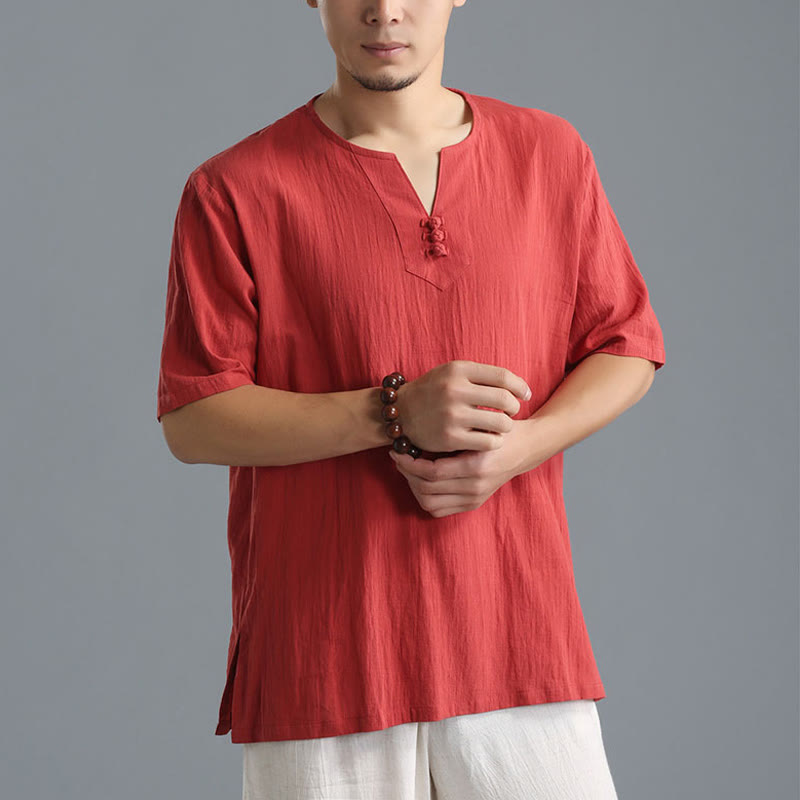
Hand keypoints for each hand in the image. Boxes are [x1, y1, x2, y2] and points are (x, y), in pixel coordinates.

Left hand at [388, 419, 530, 517]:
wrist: (524, 449)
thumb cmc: (499, 430)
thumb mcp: (478, 425)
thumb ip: (453, 431)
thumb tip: (414, 434)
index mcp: (476, 466)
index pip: (431, 472)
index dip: (409, 464)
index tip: (397, 451)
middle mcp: (475, 487)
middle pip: (426, 490)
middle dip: (407, 474)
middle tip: (398, 458)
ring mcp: (475, 498)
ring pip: (430, 504)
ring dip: (413, 488)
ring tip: (408, 470)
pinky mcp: (474, 504)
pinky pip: (439, 510)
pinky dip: (425, 498)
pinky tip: (421, 481)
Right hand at [397, 360, 530, 453]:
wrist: (401, 413)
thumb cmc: (433, 391)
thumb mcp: (451, 372)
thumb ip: (480, 375)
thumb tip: (517, 387)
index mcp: (458, 370)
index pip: (502, 376)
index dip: (520, 386)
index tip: (526, 394)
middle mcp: (455, 390)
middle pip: (505, 400)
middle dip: (515, 407)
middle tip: (512, 412)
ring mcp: (452, 415)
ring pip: (500, 423)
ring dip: (507, 426)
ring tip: (501, 426)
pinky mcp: (450, 438)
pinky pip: (488, 442)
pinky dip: (495, 441)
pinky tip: (490, 438)